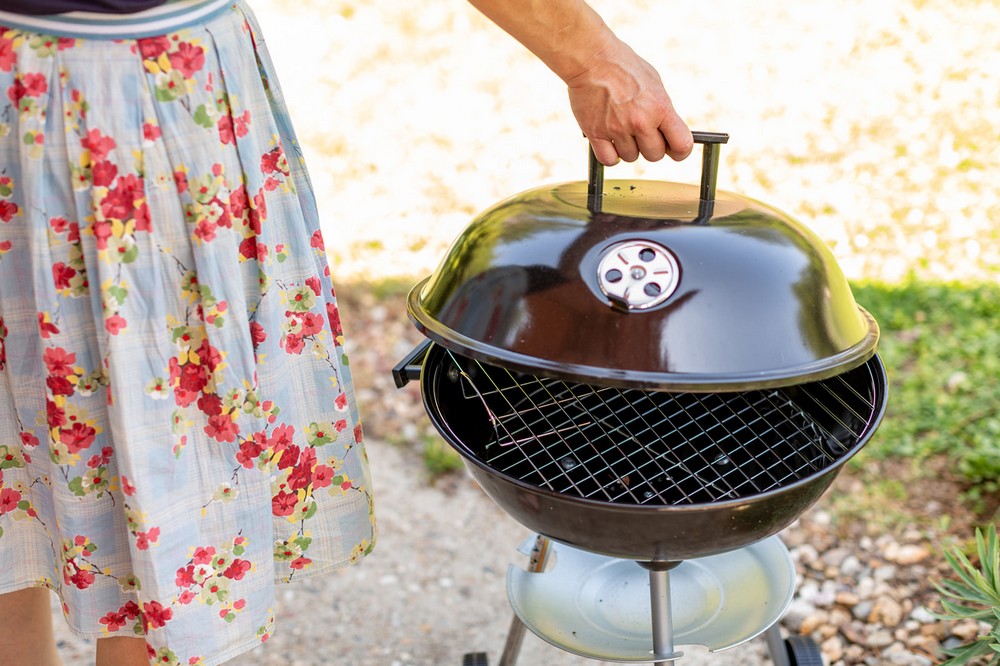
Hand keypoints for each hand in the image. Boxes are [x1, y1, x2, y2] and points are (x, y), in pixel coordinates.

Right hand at [566, 39, 692, 165]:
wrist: (592, 58)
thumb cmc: (624, 67)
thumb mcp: (654, 84)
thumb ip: (662, 110)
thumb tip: (668, 132)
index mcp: (660, 108)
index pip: (682, 144)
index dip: (680, 150)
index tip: (675, 150)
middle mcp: (640, 121)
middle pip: (655, 155)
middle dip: (651, 147)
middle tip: (642, 134)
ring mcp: (617, 129)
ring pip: (630, 157)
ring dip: (628, 148)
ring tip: (622, 130)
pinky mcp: (596, 133)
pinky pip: (608, 160)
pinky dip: (610, 155)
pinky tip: (610, 142)